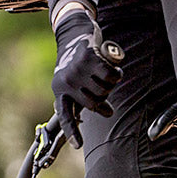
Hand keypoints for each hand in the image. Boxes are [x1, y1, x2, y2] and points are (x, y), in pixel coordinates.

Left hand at [51, 11, 121, 146]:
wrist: (75, 30)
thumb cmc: (78, 60)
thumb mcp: (75, 80)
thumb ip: (86, 97)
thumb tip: (107, 113)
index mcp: (59, 91)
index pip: (66, 116)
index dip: (72, 132)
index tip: (78, 147)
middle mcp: (66, 82)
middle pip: (94, 103)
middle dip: (104, 96)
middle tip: (103, 84)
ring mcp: (76, 71)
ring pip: (105, 89)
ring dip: (111, 82)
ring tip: (105, 71)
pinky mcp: (89, 58)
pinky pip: (111, 76)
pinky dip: (116, 72)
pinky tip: (114, 66)